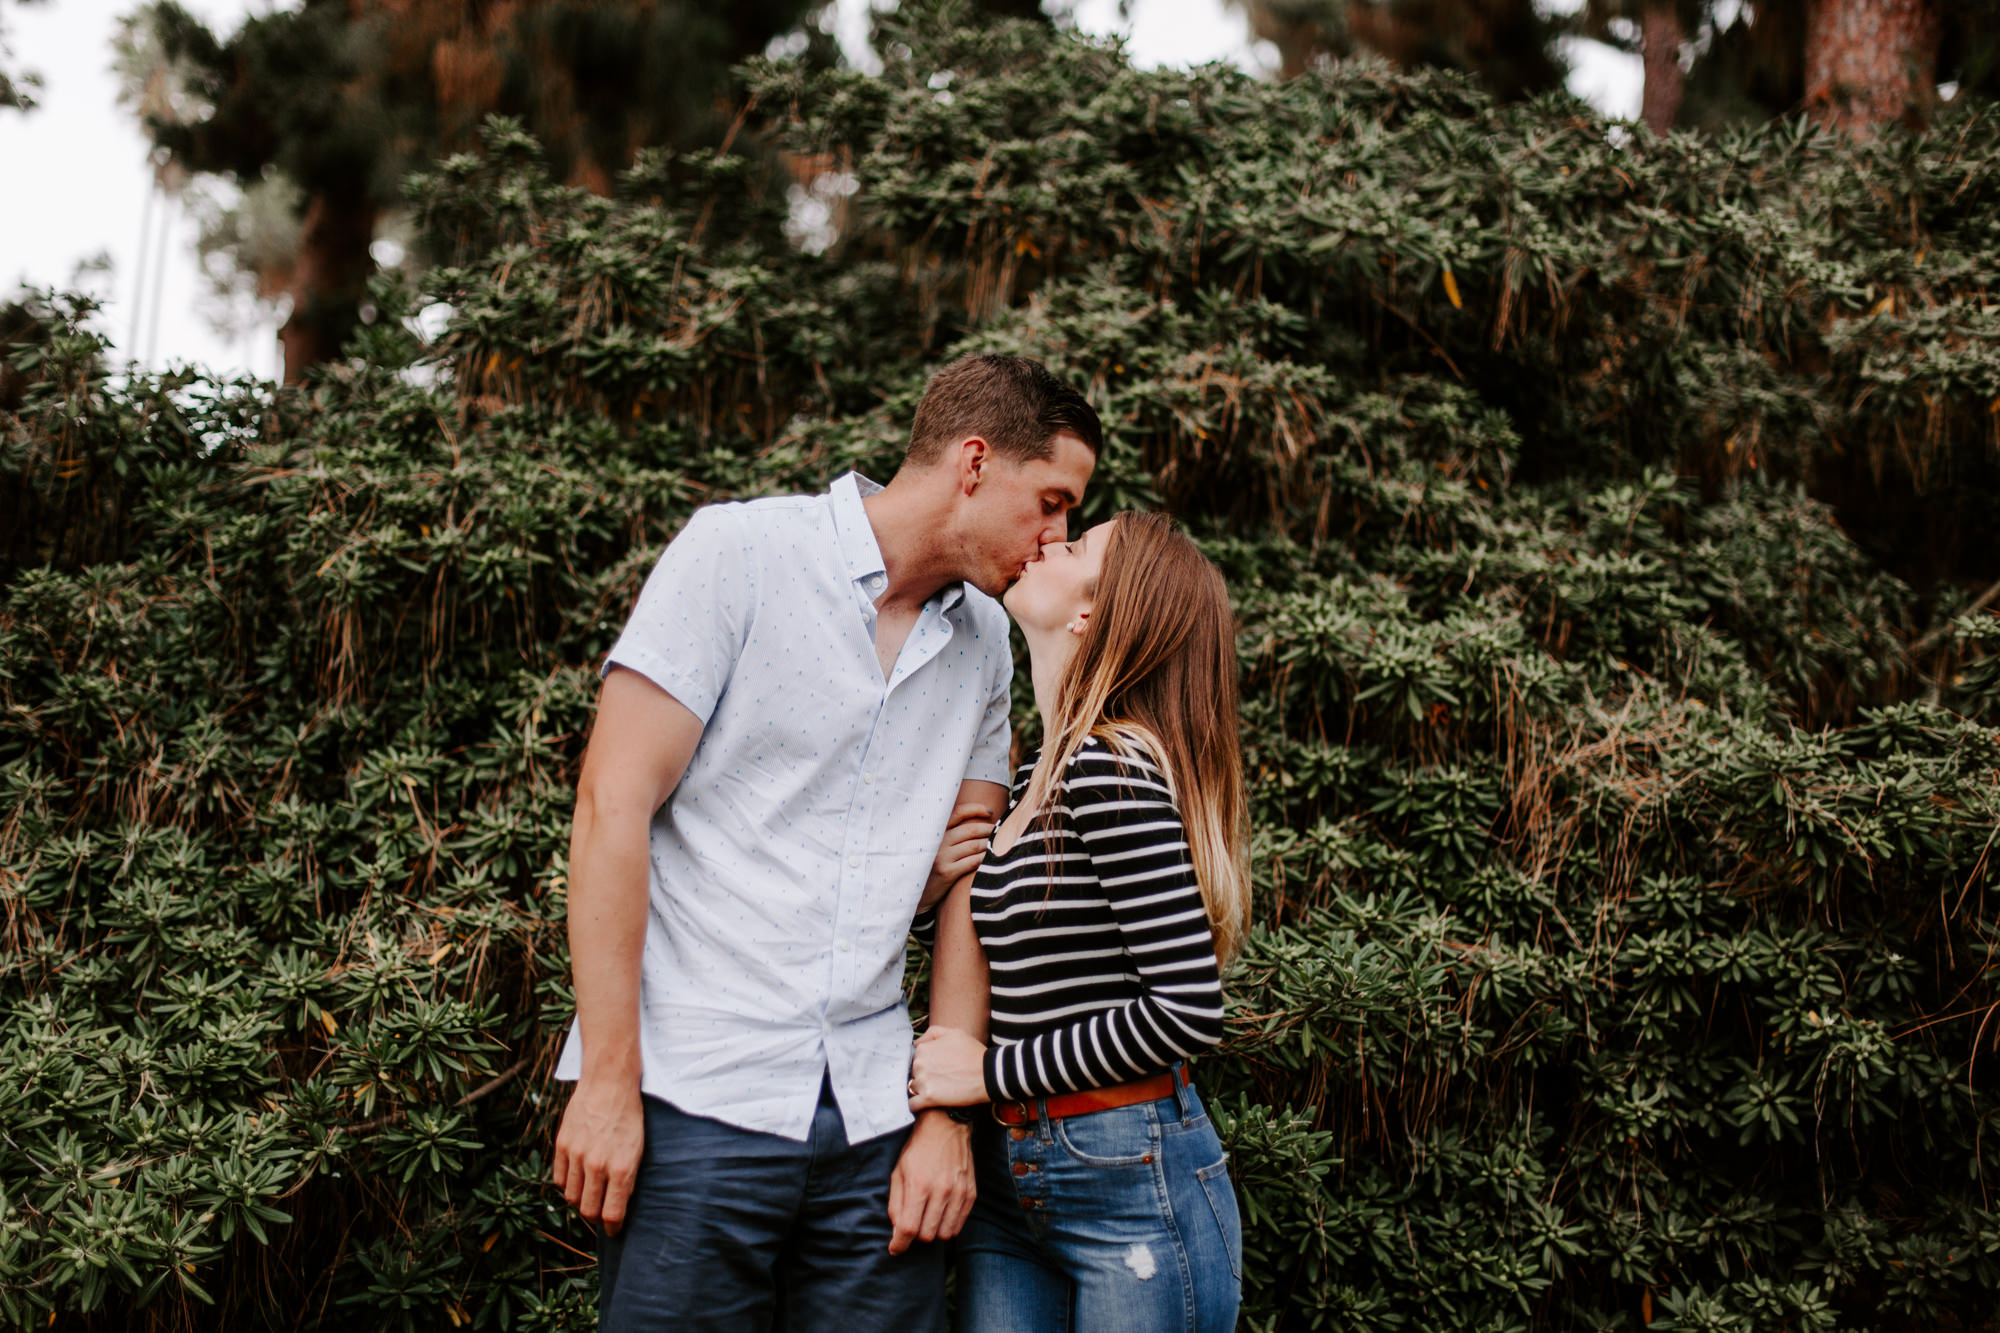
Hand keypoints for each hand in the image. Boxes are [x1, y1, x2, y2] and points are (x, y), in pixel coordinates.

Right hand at [551, 1074, 644, 1234]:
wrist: (609, 1083)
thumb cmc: (629, 1116)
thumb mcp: (638, 1148)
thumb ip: (627, 1178)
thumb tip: (619, 1205)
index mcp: (621, 1167)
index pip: (612, 1214)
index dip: (614, 1228)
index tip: (615, 1231)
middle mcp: (597, 1164)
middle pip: (588, 1211)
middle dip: (596, 1218)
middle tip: (602, 1213)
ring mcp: (577, 1155)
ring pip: (572, 1197)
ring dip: (581, 1201)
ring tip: (591, 1194)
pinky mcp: (562, 1145)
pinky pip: (560, 1179)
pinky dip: (568, 1184)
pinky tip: (578, 1179)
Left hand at [888, 1110, 974, 1254]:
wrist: (946, 1126)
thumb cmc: (918, 1149)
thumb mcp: (898, 1172)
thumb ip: (896, 1203)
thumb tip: (896, 1231)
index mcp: (919, 1185)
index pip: (909, 1229)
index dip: (900, 1244)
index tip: (895, 1248)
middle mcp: (941, 1191)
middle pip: (927, 1235)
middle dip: (915, 1236)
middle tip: (912, 1226)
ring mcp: (959, 1193)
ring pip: (945, 1234)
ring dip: (933, 1233)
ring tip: (927, 1220)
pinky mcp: (970, 1194)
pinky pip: (960, 1224)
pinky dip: (948, 1225)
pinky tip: (941, 1214)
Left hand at [909, 1026, 989, 1110]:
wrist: (988, 1074)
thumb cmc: (973, 1053)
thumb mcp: (955, 1033)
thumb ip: (933, 1033)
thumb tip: (917, 1044)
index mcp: (923, 1049)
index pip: (916, 1059)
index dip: (927, 1065)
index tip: (938, 1069)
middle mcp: (919, 1064)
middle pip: (914, 1074)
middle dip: (924, 1077)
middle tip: (941, 1080)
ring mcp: (923, 1081)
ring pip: (913, 1088)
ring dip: (922, 1091)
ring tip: (939, 1091)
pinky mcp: (929, 1098)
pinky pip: (913, 1104)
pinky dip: (918, 1105)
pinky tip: (929, 1103)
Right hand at [920, 803, 994, 911]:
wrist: (919, 894)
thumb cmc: (933, 868)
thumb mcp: (937, 847)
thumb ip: (953, 835)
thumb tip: (980, 825)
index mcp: (936, 832)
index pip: (957, 813)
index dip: (975, 809)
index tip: (990, 812)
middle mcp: (938, 842)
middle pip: (970, 830)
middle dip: (989, 829)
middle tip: (1000, 832)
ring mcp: (941, 857)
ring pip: (974, 846)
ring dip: (989, 845)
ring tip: (999, 846)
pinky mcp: (946, 872)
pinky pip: (972, 861)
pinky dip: (984, 859)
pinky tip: (990, 860)